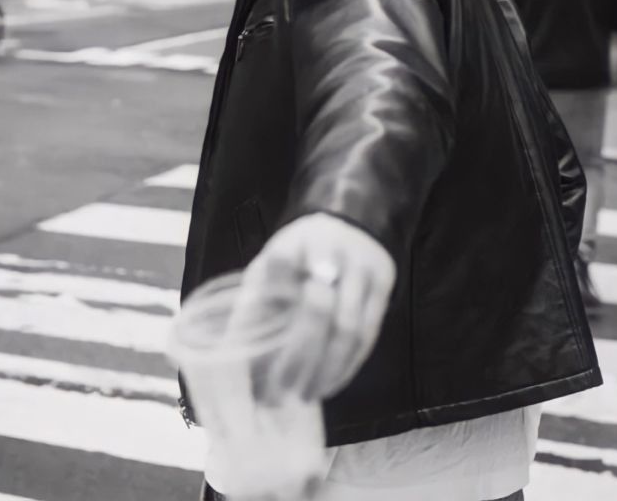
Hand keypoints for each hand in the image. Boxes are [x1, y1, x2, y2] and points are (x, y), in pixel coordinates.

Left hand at [235, 213, 395, 401]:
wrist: (349, 221)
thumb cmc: (299, 254)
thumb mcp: (270, 263)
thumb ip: (253, 301)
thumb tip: (232, 356)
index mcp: (294, 241)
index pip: (279, 271)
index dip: (266, 313)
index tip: (253, 349)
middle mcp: (331, 249)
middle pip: (320, 309)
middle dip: (300, 357)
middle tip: (282, 391)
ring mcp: (362, 266)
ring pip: (349, 328)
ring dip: (328, 369)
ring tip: (307, 395)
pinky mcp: (383, 282)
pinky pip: (369, 333)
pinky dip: (349, 364)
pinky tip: (331, 383)